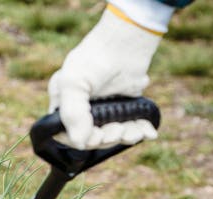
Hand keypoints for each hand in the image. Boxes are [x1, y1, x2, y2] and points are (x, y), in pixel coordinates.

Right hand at [48, 11, 161, 149]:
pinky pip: (131, 124)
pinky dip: (140, 130)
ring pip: (113, 133)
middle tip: (117, 129)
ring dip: (125, 136)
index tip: (95, 136)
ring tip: (134, 131)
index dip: (80, 140)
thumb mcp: (74, 83)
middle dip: (106, 138)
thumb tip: (80, 143)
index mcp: (64, 102)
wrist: (127, 41)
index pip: (65, 133)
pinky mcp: (125, 105)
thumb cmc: (94, 58)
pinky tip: (148, 132)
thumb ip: (73, 114)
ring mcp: (104, 107)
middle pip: (91, 137)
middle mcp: (82, 107)